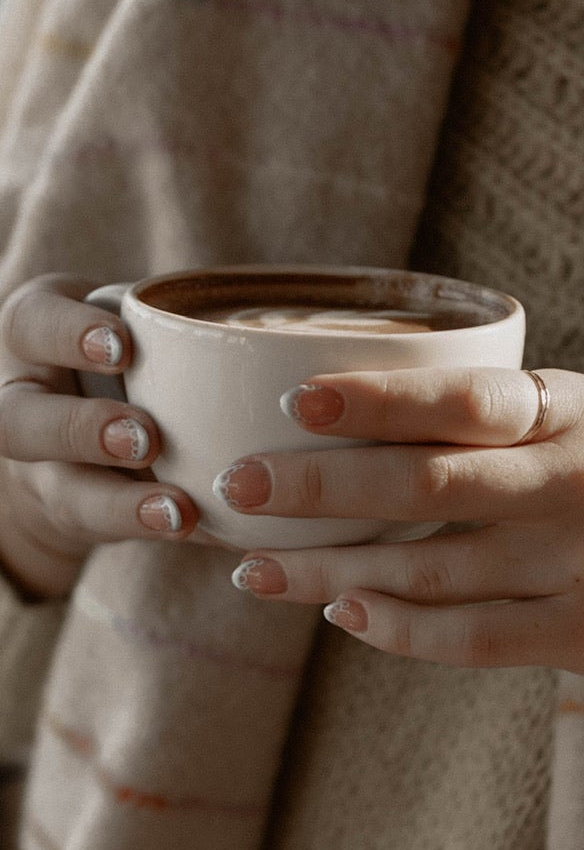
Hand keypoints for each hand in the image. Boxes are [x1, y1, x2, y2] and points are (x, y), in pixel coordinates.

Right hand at [0, 275, 198, 600]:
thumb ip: (175, 316)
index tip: (122, 345)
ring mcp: (44, 470)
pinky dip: (157, 533)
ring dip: (120, 507)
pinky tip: (211, 532)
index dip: (69, 336)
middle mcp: (25, 406)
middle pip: (20, 423)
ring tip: (179, 512)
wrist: (80, 424)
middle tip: (146, 438)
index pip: (31, 325)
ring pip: (62, 495)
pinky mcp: (77, 516)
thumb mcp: (128, 317)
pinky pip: (106, 533)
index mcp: (35, 337)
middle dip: (81, 432)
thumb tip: (290, 323)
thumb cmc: (126, 347)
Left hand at [216, 367, 583, 680]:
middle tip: (239, 487)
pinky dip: (398, 626)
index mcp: (572, 410)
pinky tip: (344, 612)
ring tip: (258, 568)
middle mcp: (580, 482)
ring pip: (433, 570)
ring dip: (332, 571)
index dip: (379, 400)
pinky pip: (470, 636)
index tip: (297, 400)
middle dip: (322, 487)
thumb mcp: (575, 419)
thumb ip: (486, 417)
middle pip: (431, 485)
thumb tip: (332, 418)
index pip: (465, 400)